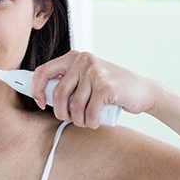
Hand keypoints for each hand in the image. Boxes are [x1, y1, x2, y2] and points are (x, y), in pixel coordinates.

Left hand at [31, 50, 158, 127]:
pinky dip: (91, 122)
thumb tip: (40, 94)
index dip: (36, 90)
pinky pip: (89, 112)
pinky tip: (95, 122)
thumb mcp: (85, 79)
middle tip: (70, 119)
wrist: (143, 91)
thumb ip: (67, 82)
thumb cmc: (109, 90)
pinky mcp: (105, 86)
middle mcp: (83, 61)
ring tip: (86, 121)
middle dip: (61, 113)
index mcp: (74, 57)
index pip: (43, 72)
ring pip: (74, 106)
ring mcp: (95, 72)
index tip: (40, 103)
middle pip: (58, 94)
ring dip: (78, 120)